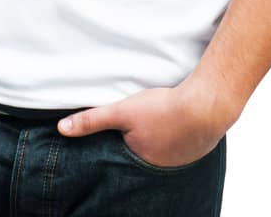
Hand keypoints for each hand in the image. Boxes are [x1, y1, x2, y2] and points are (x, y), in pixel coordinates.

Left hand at [57, 84, 231, 168]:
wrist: (208, 103)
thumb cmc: (165, 109)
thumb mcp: (123, 111)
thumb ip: (92, 119)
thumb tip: (62, 128)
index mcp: (139, 161)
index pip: (123, 162)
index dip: (122, 150)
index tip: (122, 142)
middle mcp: (161, 167)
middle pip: (146, 159)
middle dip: (143, 149)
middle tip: (144, 134)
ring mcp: (183, 160)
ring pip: (168, 153)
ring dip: (164, 144)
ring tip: (161, 130)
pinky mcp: (200, 147)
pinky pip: (186, 147)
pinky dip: (182, 138)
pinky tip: (181, 126)